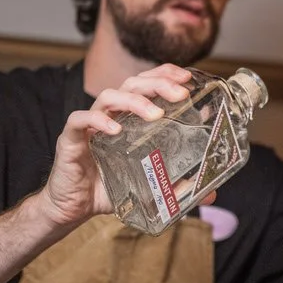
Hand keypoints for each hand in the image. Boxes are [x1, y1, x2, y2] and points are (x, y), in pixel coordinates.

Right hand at [37, 64, 213, 229]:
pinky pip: (81, 120)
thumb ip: (177, 184)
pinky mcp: (71, 138)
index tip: (188, 77)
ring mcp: (90, 125)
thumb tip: (211, 192)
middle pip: (132, 84)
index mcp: (128, 118)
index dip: (166, 74)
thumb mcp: (149, 185)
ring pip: (109, 96)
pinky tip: (116, 129)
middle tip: (181, 93)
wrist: (74, 208)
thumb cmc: (110, 189)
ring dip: (135, 101)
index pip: (147, 84)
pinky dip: (98, 120)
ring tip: (156, 114)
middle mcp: (110, 115)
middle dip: (158, 83)